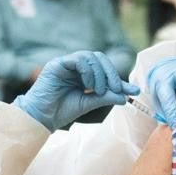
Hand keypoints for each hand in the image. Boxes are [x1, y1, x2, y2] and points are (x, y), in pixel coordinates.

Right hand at [13, 51, 139, 131]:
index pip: (104, 69)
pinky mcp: (58, 64)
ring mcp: (66, 63)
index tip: (133, 90)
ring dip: (100, 74)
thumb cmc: (61, 111)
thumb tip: (125, 96)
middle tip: (116, 89)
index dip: (118, 79)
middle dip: (111, 73)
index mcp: (82, 75)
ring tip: (98, 90)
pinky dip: (88, 71)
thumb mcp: (88, 103)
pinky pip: (78, 60)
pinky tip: (88, 85)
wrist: (42, 118)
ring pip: (91, 57)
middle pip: (99, 58)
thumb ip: (105, 97)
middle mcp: (75, 67)